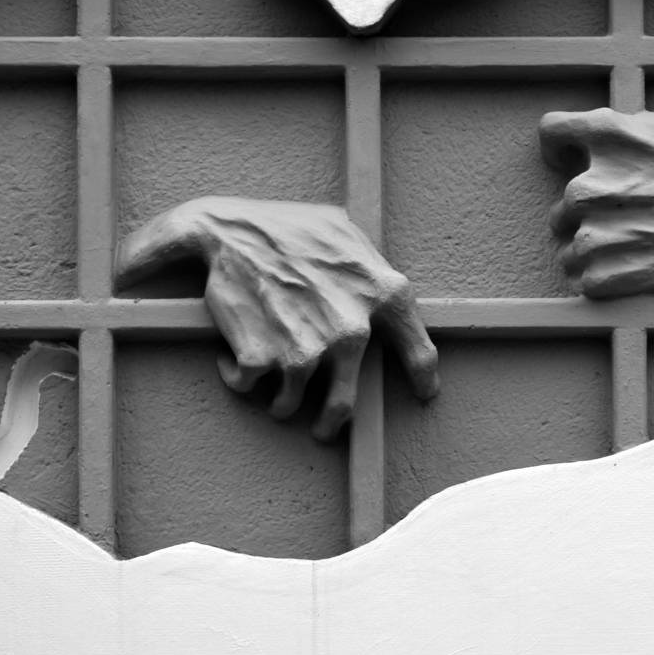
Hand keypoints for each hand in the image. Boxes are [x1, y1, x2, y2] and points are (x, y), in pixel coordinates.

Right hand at [115, 197, 438, 440]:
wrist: (231, 228)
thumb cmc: (291, 225)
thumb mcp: (347, 236)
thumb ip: (371, 269)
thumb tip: (384, 284)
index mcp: (383, 296)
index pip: (419, 353)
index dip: (421, 378)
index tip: (423, 393)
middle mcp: (352, 332)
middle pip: (345, 405)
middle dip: (332, 423)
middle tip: (323, 429)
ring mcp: (307, 350)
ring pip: (290, 403)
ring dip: (279, 403)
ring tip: (269, 389)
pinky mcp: (260, 358)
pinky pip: (249, 386)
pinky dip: (238, 378)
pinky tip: (233, 362)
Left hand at [538, 108, 653, 297]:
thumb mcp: (653, 125)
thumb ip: (610, 132)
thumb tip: (575, 144)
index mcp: (602, 138)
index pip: (551, 133)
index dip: (558, 151)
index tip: (569, 162)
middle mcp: (588, 184)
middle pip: (560, 209)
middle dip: (583, 218)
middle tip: (618, 220)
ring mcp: (595, 231)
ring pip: (568, 250)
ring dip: (588, 253)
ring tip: (624, 249)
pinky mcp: (606, 271)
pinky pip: (583, 280)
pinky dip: (599, 280)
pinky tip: (626, 267)